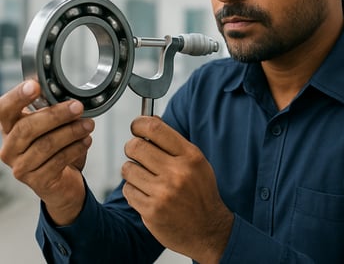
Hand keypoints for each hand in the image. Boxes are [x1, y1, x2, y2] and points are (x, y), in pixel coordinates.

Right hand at [0, 80, 94, 224]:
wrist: (60, 182)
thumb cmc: (55, 148)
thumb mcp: (50, 127)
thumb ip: (52, 111)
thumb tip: (71, 100)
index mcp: (10, 128)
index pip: (4, 109)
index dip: (17, 97)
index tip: (35, 86)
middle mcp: (9, 147)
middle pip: (28, 127)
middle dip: (56, 115)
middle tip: (78, 107)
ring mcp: (20, 166)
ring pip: (46, 144)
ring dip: (71, 132)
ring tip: (89, 124)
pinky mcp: (36, 181)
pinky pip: (58, 161)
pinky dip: (75, 148)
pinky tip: (86, 140)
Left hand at [122, 116, 233, 263]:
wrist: (208, 230)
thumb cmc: (200, 192)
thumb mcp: (196, 161)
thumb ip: (173, 141)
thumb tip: (150, 120)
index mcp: (190, 156)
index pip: (156, 129)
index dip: (139, 124)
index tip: (136, 126)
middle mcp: (177, 172)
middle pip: (136, 146)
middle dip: (132, 147)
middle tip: (137, 153)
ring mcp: (163, 193)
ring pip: (128, 168)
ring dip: (132, 171)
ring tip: (145, 177)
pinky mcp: (151, 211)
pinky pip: (128, 190)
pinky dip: (133, 190)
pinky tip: (147, 193)